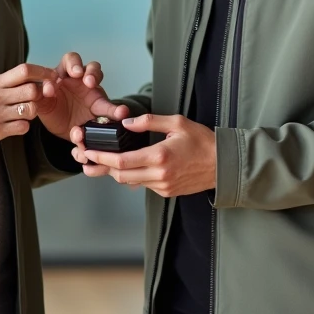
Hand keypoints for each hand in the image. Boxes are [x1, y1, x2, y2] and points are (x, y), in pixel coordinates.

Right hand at [0, 63, 56, 151]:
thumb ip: (6, 82)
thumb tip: (30, 76)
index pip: (24, 70)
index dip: (42, 72)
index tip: (52, 76)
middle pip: (32, 90)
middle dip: (39, 95)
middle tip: (36, 99)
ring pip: (31, 109)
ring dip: (33, 112)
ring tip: (24, 113)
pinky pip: (23, 127)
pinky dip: (24, 126)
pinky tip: (16, 125)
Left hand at [35, 52, 128, 139]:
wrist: (66, 131)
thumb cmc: (54, 112)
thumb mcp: (42, 106)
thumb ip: (40, 99)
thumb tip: (43, 91)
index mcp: (63, 75)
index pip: (67, 62)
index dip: (64, 68)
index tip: (51, 88)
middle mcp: (79, 80)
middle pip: (84, 63)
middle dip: (81, 67)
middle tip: (79, 75)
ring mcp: (92, 91)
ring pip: (96, 74)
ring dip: (94, 76)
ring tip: (91, 84)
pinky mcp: (101, 107)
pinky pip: (110, 107)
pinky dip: (115, 110)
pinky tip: (120, 112)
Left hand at [70, 114, 215, 197]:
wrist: (223, 165)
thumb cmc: (202, 141)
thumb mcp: (176, 122)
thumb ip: (149, 121)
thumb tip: (126, 122)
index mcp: (160, 156)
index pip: (122, 161)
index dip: (102, 158)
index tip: (89, 153)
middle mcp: (160, 175)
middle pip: (121, 176)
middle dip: (103, 168)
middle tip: (89, 159)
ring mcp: (163, 186)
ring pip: (131, 182)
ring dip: (117, 173)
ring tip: (104, 163)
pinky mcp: (167, 192)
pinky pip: (143, 185)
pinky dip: (133, 176)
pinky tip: (129, 167)